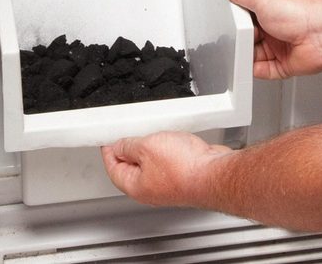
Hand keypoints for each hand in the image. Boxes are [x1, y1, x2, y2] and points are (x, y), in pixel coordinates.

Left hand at [101, 132, 230, 207]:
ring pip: (151, 163)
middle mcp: (151, 189)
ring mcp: (168, 184)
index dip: (108, 151)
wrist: (214, 173)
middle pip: (131, 167)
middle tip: (127, 133)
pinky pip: (167, 160)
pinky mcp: (183, 176)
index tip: (107, 138)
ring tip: (150, 133)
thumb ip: (127, 146)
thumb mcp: (145, 147)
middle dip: (128, 148)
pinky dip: (165, 148)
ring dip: (149, 147)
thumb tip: (117, 146)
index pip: (113, 169)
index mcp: (135, 186)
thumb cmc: (183, 167)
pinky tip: (169, 139)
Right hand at [223, 0, 321, 79]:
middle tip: (237, 35)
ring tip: (240, 51)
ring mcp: (282, 44)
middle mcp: (277, 24)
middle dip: (240, 37)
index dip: (237, 17)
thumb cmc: (303, 10)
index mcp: (271, 4)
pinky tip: (248, 66)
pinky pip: (266, 70)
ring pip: (255, 53)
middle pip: (248, 34)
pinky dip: (255, 70)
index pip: (246, 12)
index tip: (228, 19)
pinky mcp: (287, 63)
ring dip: (246, 54)